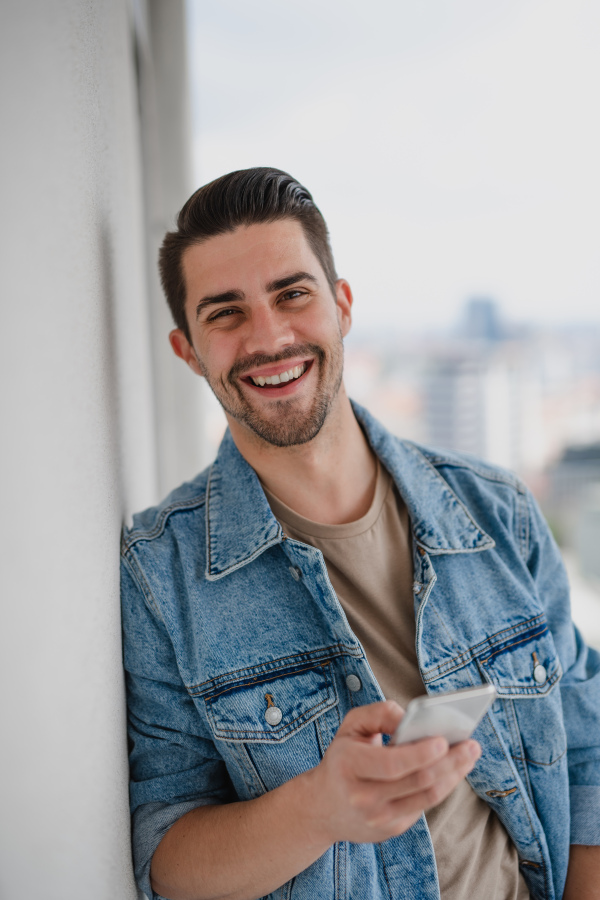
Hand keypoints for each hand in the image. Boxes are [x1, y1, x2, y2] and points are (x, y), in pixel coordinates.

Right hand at [305, 699, 480, 845]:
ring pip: (428, 796)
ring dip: (454, 775)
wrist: (322, 807)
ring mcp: (379, 818)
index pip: (392, 764)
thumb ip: (380, 713)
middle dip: (450, 762)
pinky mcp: (392, 829)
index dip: (420, 753)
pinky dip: (444, 785)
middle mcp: (363, 797)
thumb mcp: (351, 727)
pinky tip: (454, 770)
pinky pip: (425, 804)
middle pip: (418, 780)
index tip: (443, 740)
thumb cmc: (343, 758)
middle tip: (472, 745)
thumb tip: (411, 717)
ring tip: (470, 755)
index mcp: (349, 766)